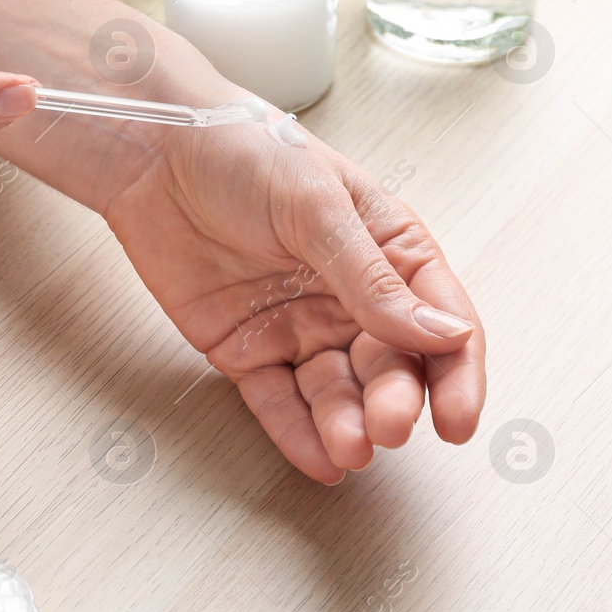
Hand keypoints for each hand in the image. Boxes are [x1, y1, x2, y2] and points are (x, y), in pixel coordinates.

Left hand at [103, 116, 485, 483]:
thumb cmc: (242, 151)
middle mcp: (350, 297)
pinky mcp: (245, 349)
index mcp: (388, 251)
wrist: (153, 153)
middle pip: (390, 366)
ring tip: (349, 449)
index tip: (458, 418)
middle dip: (394, 402)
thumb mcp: (317, 205)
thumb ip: (370, 276)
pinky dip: (297, 433)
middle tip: (388, 427)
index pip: (441, 322)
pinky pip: (277, 401)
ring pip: (336, 393)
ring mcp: (298, 327)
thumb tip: (440, 333)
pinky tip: (318, 460)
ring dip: (347, 424)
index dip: (456, 373)